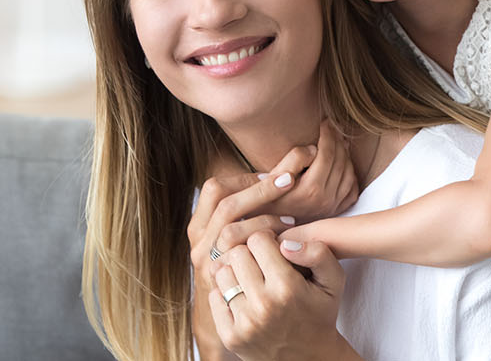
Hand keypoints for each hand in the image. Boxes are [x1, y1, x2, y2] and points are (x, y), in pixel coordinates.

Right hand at [189, 147, 313, 290]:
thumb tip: (280, 168)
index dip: (246, 179)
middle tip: (290, 180)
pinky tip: (287, 245)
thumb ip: (250, 209)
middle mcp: (198, 243)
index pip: (214, 189)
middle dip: (260, 191)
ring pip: (231, 232)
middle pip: (225, 206)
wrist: (240, 320)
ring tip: (292, 220)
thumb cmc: (247, 267)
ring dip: (265, 220)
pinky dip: (266, 248)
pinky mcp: (220, 286)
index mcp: (200, 225)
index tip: (278, 175)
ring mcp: (206, 265)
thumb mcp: (240, 236)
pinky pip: (241, 260)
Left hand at [208, 231, 354, 360]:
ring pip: (221, 273)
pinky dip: (225, 293)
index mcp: (288, 287)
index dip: (266, 240)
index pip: (258, 240)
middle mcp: (263, 305)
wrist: (309, 358)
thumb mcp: (334, 282)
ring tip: (251, 280)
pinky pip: (213, 297)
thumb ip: (319, 253)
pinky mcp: (229, 336)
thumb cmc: (320, 313)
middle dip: (249, 254)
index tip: (273, 250)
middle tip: (261, 264)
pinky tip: (243, 297)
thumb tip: (286, 242)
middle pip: (237, 254)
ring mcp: (244, 322)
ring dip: (235, 272)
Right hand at [271, 118, 360, 222]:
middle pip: (341, 161)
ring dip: (345, 154)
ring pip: (350, 173)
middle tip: (332, 127)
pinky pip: (352, 188)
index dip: (328, 135)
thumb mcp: (274, 174)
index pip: (327, 154)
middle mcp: (326, 200)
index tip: (325, 122)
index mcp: (311, 189)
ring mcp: (334, 207)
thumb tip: (315, 149)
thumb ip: (294, 158)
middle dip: (338, 140)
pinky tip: (342, 162)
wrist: (267, 221)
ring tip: (337, 141)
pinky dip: (350, 172)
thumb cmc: (267, 194)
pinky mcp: (336, 211)